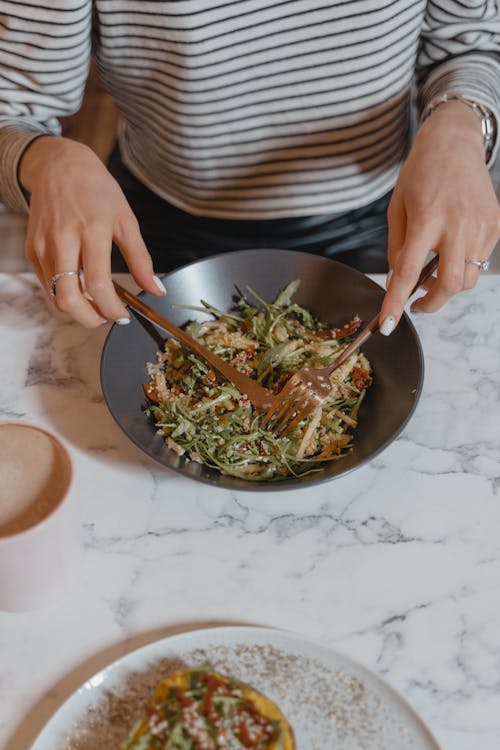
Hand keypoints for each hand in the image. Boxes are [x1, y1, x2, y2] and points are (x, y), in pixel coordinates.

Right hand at [19, 136, 165, 326]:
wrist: (58, 166)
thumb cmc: (96, 191)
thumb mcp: (126, 220)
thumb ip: (141, 259)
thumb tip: (156, 290)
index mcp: (92, 230)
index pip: (98, 283)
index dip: (111, 308)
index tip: (123, 315)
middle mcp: (63, 240)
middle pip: (69, 299)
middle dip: (90, 319)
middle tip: (106, 317)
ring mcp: (43, 246)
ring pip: (56, 296)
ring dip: (78, 309)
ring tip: (96, 302)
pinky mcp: (32, 249)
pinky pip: (47, 285)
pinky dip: (64, 294)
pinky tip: (80, 286)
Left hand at [379, 100, 499, 334]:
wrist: (454, 142)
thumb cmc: (421, 174)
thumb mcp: (397, 209)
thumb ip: (397, 248)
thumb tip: (398, 282)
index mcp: (427, 219)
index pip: (409, 272)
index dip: (395, 303)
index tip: (387, 325)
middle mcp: (457, 224)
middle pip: (449, 285)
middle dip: (431, 304)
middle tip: (417, 304)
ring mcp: (481, 226)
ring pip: (467, 278)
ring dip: (447, 285)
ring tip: (434, 269)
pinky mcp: (496, 225)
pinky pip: (479, 261)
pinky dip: (462, 265)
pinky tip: (452, 247)